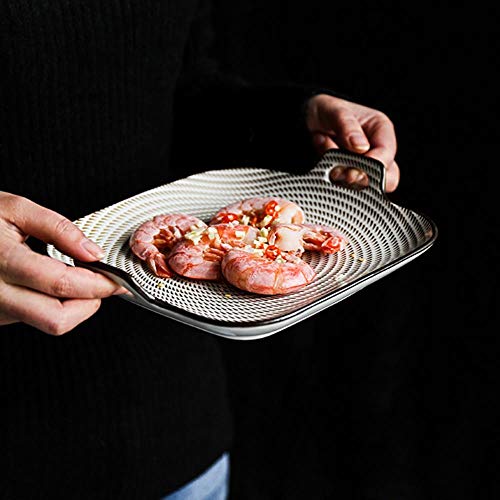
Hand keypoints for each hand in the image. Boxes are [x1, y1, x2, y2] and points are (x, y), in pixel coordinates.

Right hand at [0, 193, 126, 334]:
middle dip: (91, 304)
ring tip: (81, 280)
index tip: (117, 278)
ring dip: (76, 307)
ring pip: (47, 324)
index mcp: (2, 262)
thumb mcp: (15, 208)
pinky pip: (33, 319)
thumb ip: (58, 228)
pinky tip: (55, 285)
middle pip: (57, 319)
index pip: (62, 285)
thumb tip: (92, 251)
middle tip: (105, 284)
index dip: (98, 284)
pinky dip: (55, 306)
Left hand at [305, 94, 399, 191]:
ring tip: (325, 148)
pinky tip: (322, 156)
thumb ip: (347, 126)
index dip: (373, 165)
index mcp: (381, 130)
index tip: (354, 169)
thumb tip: (361, 147)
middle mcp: (376, 150)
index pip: (386, 154)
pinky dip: (331, 176)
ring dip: (342, 174)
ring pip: (367, 186)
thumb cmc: (327, 111)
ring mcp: (364, 165)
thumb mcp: (335, 111)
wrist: (308, 119)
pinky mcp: (349, 175)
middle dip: (362, 176)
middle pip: (387, 178)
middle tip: (338, 167)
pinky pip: (344, 186)